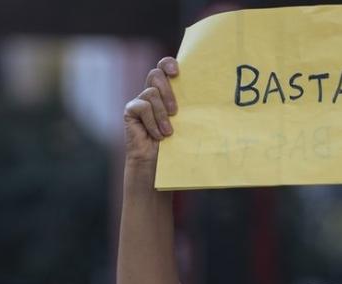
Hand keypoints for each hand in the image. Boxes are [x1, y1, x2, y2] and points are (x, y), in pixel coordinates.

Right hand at [123, 57, 178, 181]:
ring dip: (162, 114)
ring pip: (151, 93)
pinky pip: (142, 107)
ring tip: (168, 131)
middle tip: (175, 111)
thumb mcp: (185, 121)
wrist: (157, 162)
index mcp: (166, 91)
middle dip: (167, 91)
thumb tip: (211, 97)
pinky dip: (152, 122)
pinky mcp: (130, 111)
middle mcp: (151, 92)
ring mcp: (139, 101)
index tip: (177, 73)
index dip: (168, 63)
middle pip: (155, 74)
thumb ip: (190, 106)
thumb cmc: (175, 142)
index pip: (164, 66)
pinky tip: (157, 135)